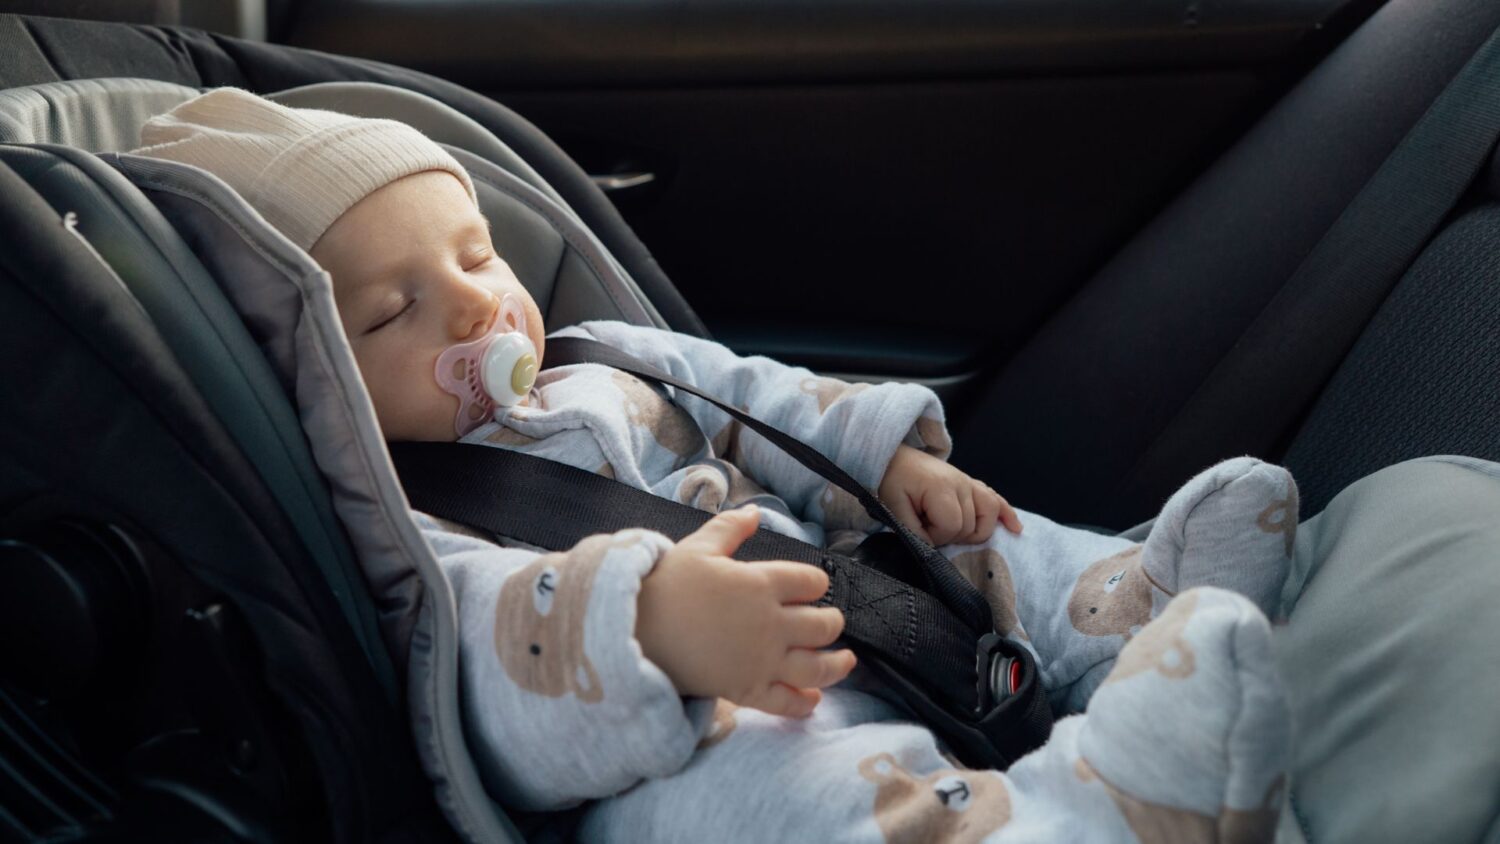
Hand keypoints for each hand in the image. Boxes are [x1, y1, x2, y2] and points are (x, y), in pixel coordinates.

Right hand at [635, 506, 857, 717]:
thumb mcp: (699, 547)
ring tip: (845, 661)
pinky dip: (804, 703)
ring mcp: (762, 660)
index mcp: (762, 583)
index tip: (811, 587)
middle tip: (829, 623)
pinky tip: (813, 700)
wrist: (635, 629)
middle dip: (831, 623)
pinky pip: (786, 702)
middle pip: (824, 625)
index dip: (816, 584)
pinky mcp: (747, 689)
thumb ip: (731, 528)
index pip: (812, 582)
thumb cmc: (666, 585)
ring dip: (837, 664)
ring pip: (817, 667)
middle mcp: (771, 623)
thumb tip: (755, 513)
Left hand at [877, 445, 1022, 544]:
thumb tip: (931, 550)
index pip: (952, 526)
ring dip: (976, 530)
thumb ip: (911, 530)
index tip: (919, 529)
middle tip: (928, 527)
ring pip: (989, 515)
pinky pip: (997, 500)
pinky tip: (1015, 529)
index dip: (936, 537)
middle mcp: (961, 484)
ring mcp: (970, 483)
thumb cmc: (893, 482)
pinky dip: (1007, 514)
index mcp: (941, 488)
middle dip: (951, 535)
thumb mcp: (893, 506)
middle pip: (971, 525)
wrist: (895, 458)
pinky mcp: (972, 484)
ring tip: (958, 534)